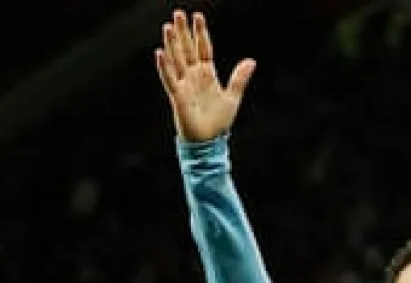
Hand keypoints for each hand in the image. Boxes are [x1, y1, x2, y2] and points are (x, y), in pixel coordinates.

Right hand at [155, 10, 255, 142]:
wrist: (209, 142)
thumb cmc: (219, 122)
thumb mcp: (232, 97)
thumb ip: (239, 78)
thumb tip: (251, 61)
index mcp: (206, 75)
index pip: (202, 48)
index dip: (200, 32)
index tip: (197, 16)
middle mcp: (193, 77)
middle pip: (187, 49)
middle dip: (183, 32)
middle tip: (178, 13)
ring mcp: (184, 85)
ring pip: (176, 59)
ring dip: (172, 43)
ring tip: (168, 26)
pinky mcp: (178, 96)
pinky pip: (169, 78)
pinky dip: (165, 66)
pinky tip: (160, 53)